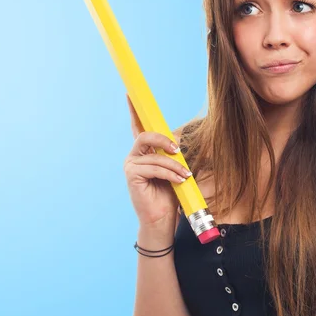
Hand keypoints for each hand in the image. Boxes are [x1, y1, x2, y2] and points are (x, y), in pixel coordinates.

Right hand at [123, 94, 189, 229]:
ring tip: (185, 177)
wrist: (162, 220)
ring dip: (173, 166)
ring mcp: (130, 165)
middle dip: (163, 140)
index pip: (137, 127)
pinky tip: (179, 181)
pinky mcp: (132, 175)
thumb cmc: (169, 195)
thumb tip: (176, 143)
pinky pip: (154, 167)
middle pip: (145, 135)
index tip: (130, 94)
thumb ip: (170, 155)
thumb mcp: (173, 170)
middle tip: (178, 150)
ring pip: (154, 155)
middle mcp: (134, 156)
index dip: (133, 110)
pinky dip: (170, 174)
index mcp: (143, 152)